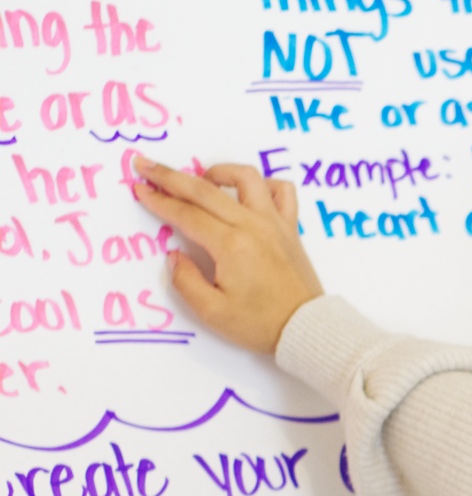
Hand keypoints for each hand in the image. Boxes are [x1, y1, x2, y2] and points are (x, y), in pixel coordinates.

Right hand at [132, 157, 324, 354]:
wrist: (307, 329)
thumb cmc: (261, 325)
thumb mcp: (212, 312)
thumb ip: (185, 281)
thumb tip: (175, 255)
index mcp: (231, 245)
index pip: (186, 214)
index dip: (159, 201)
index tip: (139, 189)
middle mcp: (253, 226)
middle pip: (205, 190)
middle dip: (170, 176)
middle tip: (146, 165)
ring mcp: (275, 224)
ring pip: (247, 178)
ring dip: (219, 171)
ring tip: (200, 179)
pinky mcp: (291, 229)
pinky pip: (282, 192)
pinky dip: (264, 184)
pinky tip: (247, 193)